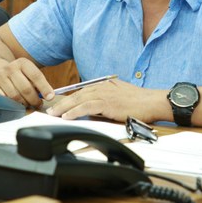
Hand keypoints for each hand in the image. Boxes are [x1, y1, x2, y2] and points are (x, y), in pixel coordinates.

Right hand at [0, 57, 53, 107]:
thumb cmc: (16, 75)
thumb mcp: (26, 72)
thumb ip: (37, 82)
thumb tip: (48, 96)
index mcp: (22, 63)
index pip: (36, 76)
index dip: (45, 88)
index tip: (50, 97)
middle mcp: (10, 68)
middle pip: (26, 89)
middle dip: (34, 100)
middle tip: (38, 104)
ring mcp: (0, 78)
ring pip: (15, 97)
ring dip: (24, 104)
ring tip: (28, 105)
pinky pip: (4, 100)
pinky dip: (12, 106)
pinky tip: (16, 106)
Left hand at [46, 79, 163, 122]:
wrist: (152, 102)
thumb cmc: (139, 102)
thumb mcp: (119, 98)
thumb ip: (106, 102)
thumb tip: (95, 111)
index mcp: (104, 85)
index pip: (81, 91)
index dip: (68, 98)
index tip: (57, 104)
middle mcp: (102, 87)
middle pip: (76, 94)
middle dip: (61, 102)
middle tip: (49, 109)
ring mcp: (104, 94)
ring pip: (78, 99)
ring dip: (63, 107)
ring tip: (52, 114)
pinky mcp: (108, 103)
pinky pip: (87, 107)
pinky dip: (75, 111)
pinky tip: (66, 116)